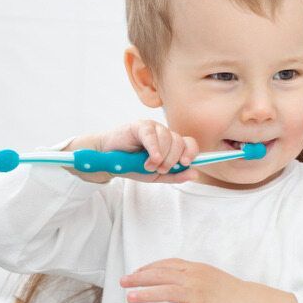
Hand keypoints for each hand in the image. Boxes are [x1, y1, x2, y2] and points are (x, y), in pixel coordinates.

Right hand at [64, 120, 199, 183]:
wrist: (107, 161)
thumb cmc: (132, 166)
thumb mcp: (156, 176)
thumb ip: (175, 176)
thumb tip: (195, 174)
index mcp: (172, 145)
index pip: (189, 144)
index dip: (191, 152)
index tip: (185, 163)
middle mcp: (165, 135)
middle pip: (179, 142)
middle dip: (172, 159)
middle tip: (160, 169)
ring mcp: (153, 128)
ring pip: (167, 137)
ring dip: (161, 156)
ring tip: (148, 166)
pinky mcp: (140, 125)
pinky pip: (151, 134)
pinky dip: (154, 148)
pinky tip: (152, 158)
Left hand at [120, 258, 251, 302]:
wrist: (248, 302)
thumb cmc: (228, 290)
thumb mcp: (207, 275)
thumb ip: (189, 277)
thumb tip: (169, 282)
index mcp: (195, 268)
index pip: (167, 264)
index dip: (148, 267)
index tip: (135, 273)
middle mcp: (194, 278)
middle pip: (161, 274)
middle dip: (140, 278)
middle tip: (123, 282)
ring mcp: (198, 294)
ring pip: (167, 291)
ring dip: (146, 294)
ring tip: (129, 298)